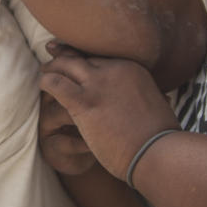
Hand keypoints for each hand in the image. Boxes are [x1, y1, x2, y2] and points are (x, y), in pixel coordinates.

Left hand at [39, 42, 178, 178]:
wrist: (157, 152)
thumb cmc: (160, 138)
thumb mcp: (161, 106)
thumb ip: (153, 97)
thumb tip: (164, 99)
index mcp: (132, 68)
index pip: (98, 55)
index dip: (82, 56)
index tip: (71, 55)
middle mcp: (114, 69)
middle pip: (80, 57)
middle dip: (64, 58)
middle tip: (51, 60)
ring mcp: (98, 84)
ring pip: (65, 65)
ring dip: (51, 68)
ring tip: (44, 75)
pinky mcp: (85, 102)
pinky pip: (56, 83)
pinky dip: (46, 82)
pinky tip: (42, 86)